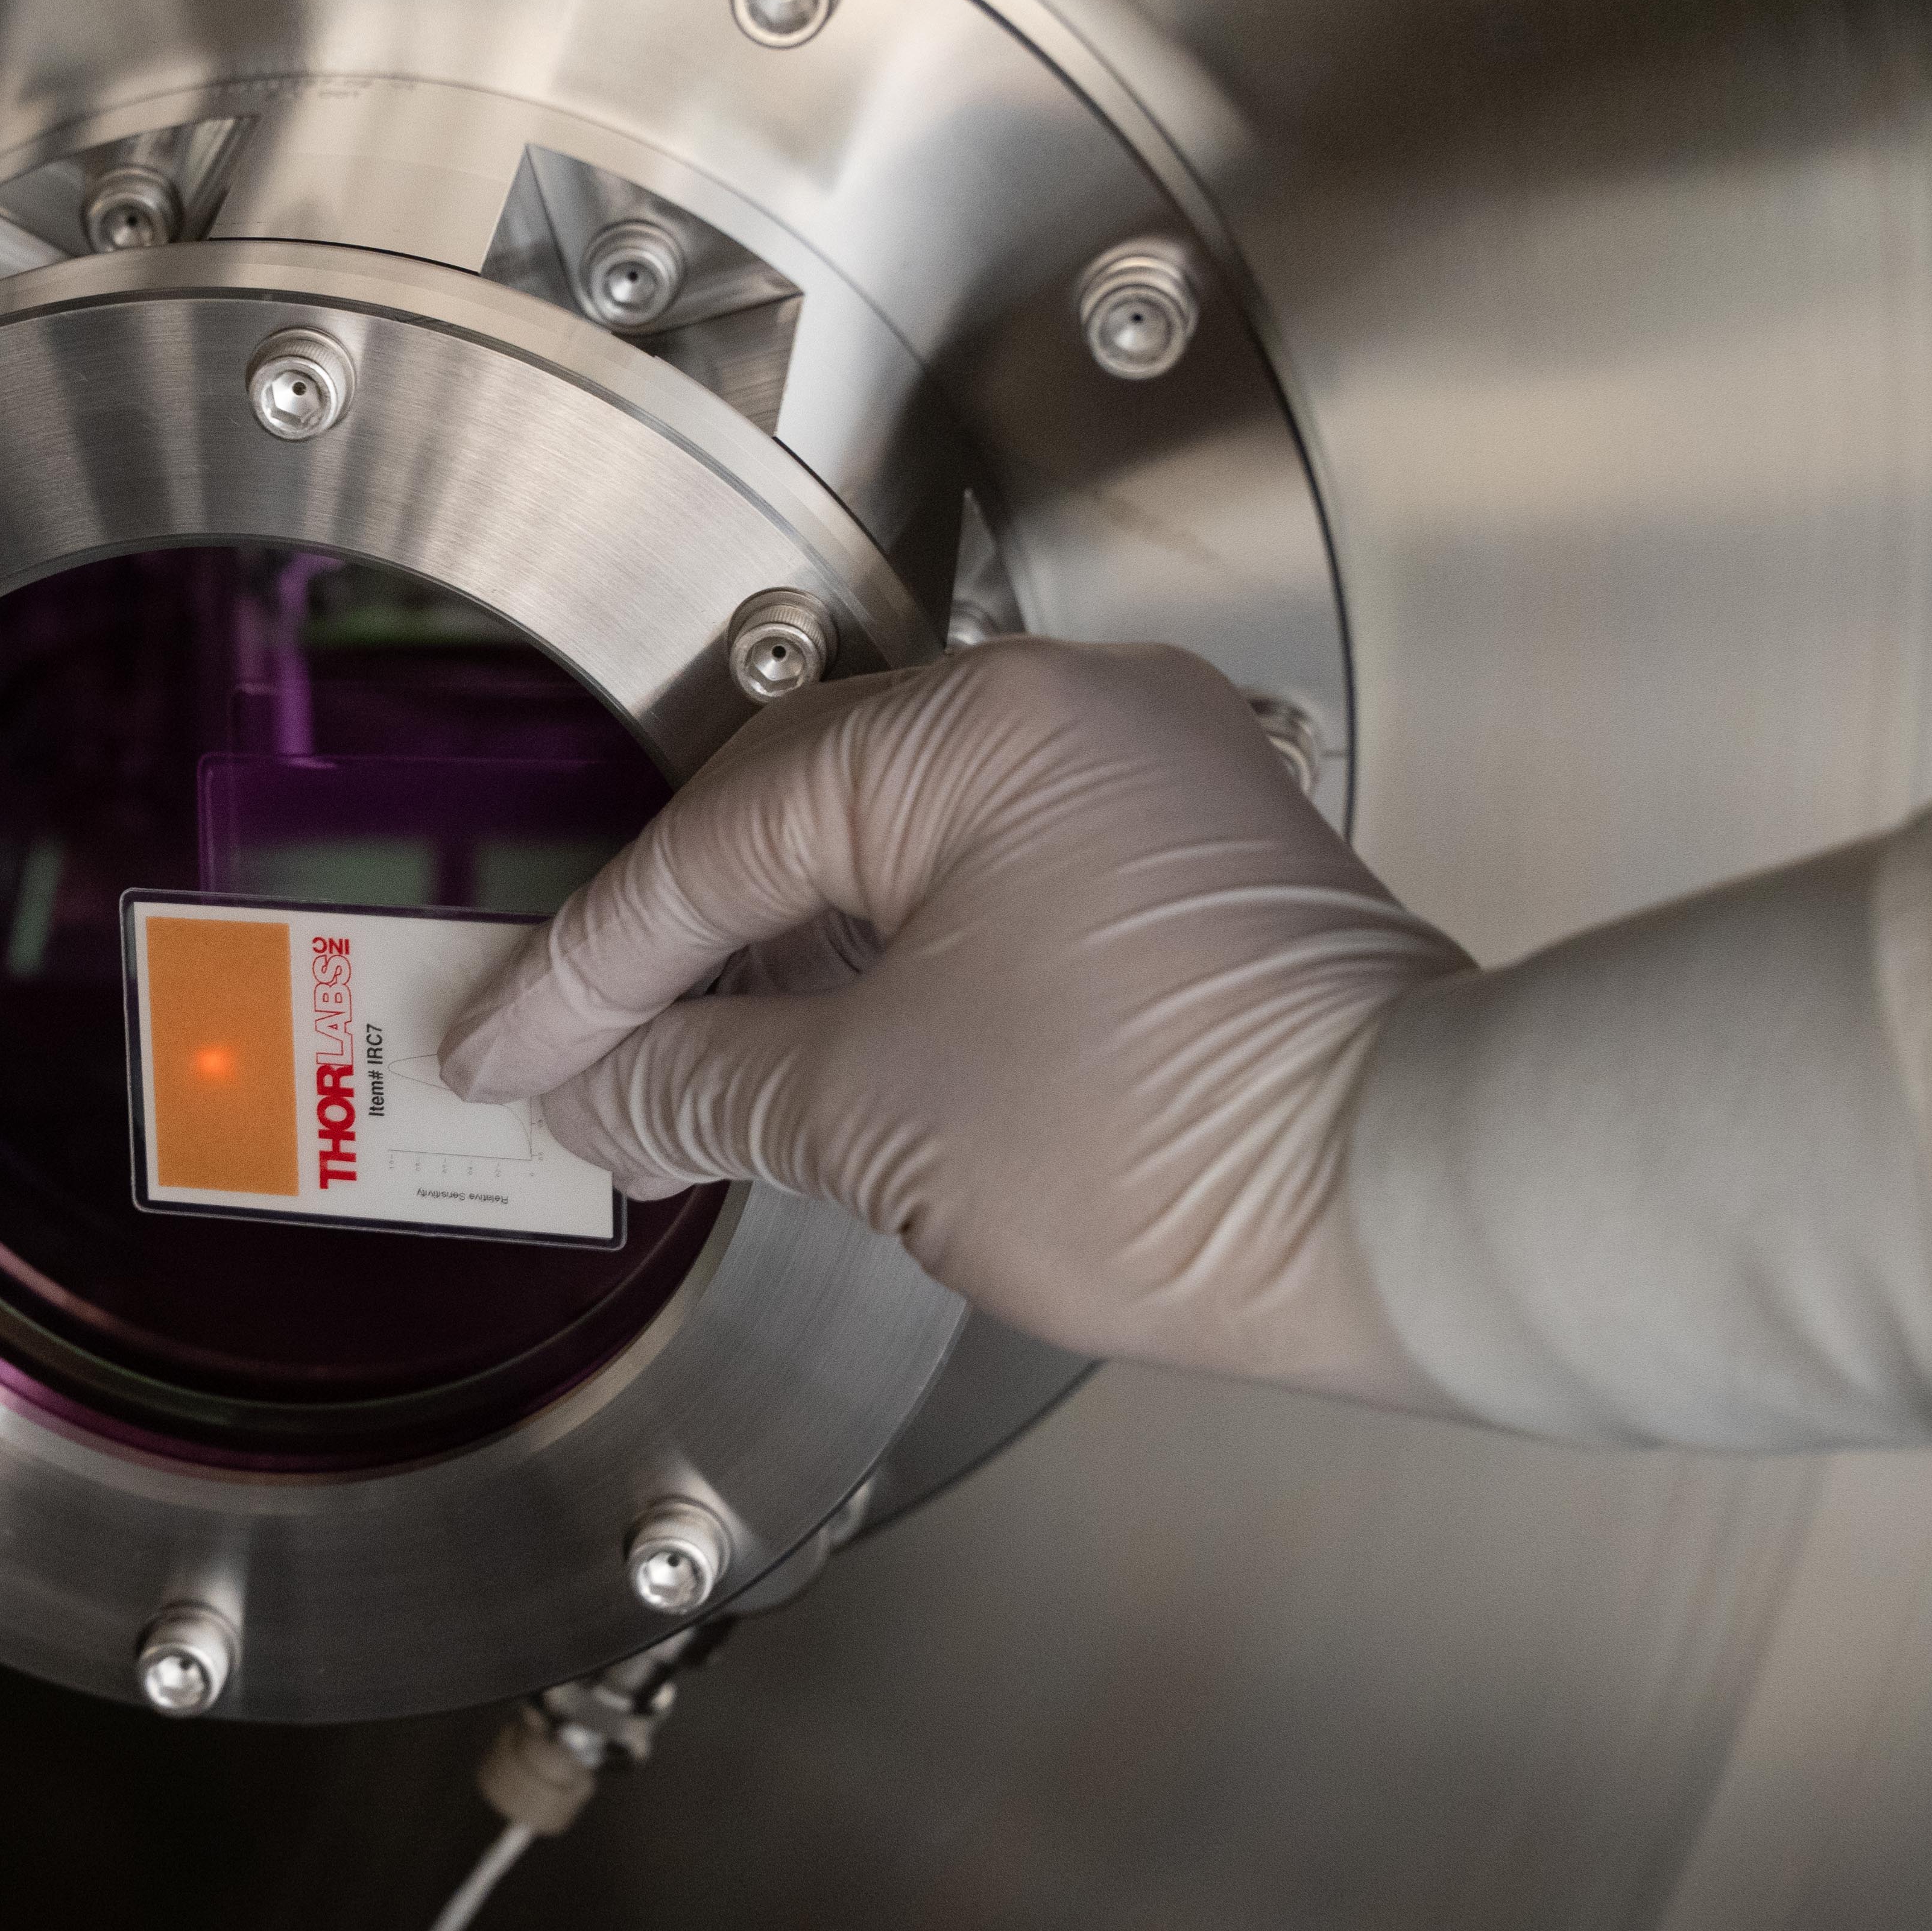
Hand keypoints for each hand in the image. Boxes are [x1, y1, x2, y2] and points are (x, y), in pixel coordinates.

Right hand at [439, 638, 1473, 1401]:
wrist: (1422, 1213)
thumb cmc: (1186, 1144)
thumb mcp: (876, 1118)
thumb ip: (703, 1083)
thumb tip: (599, 1092)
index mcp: (986, 729)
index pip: (719, 843)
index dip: (590, 969)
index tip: (509, 1050)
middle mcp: (1073, 717)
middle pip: (794, 819)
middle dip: (669, 954)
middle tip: (563, 1054)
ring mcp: (1140, 784)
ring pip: (887, 851)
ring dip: (774, 963)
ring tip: (670, 1076)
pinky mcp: (1180, 870)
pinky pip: (979, 883)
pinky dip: (879, 964)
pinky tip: (808, 1051)